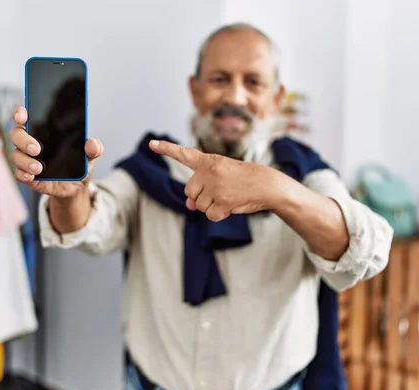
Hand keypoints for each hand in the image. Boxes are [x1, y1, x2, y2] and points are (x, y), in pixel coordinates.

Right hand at [10, 106, 102, 198]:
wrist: (78, 186)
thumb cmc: (79, 163)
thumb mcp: (90, 154)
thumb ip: (94, 147)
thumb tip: (92, 143)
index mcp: (43, 131)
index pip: (24, 117)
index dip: (20, 113)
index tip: (23, 116)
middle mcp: (30, 143)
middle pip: (16, 135)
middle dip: (23, 140)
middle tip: (36, 149)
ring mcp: (28, 160)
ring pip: (16, 155)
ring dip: (24, 161)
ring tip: (39, 168)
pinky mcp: (30, 177)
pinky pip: (19, 175)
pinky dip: (23, 175)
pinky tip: (31, 176)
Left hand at [149, 140, 282, 221]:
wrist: (267, 185)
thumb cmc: (243, 179)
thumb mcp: (221, 177)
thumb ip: (201, 187)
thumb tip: (189, 205)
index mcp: (209, 161)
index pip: (183, 154)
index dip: (166, 149)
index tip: (151, 144)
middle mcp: (209, 171)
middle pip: (189, 192)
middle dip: (201, 196)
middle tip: (220, 191)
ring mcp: (215, 187)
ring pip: (200, 206)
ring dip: (212, 206)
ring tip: (229, 196)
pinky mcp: (222, 201)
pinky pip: (210, 216)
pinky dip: (219, 215)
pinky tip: (231, 206)